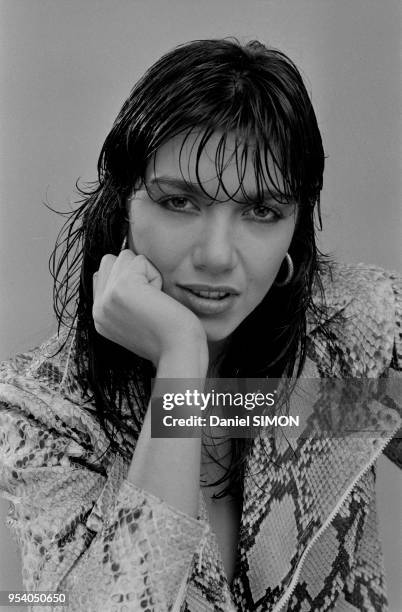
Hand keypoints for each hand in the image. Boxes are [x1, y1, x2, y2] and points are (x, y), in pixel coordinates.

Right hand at [92, 250, 206, 366]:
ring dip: (145, 273)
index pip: (102, 275)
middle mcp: (98, 308)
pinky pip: (140, 260)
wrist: (179, 352)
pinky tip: (158, 299)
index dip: (127, 278)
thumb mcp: (136, 320)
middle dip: (134, 271)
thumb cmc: (170, 338)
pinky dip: (155, 275)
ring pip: (124, 256)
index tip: (144, 303)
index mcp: (100, 317)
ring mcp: (106, 298)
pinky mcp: (122, 287)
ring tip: (154, 300)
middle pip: (110, 261)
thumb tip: (128, 267)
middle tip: (149, 300)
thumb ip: (124, 299)